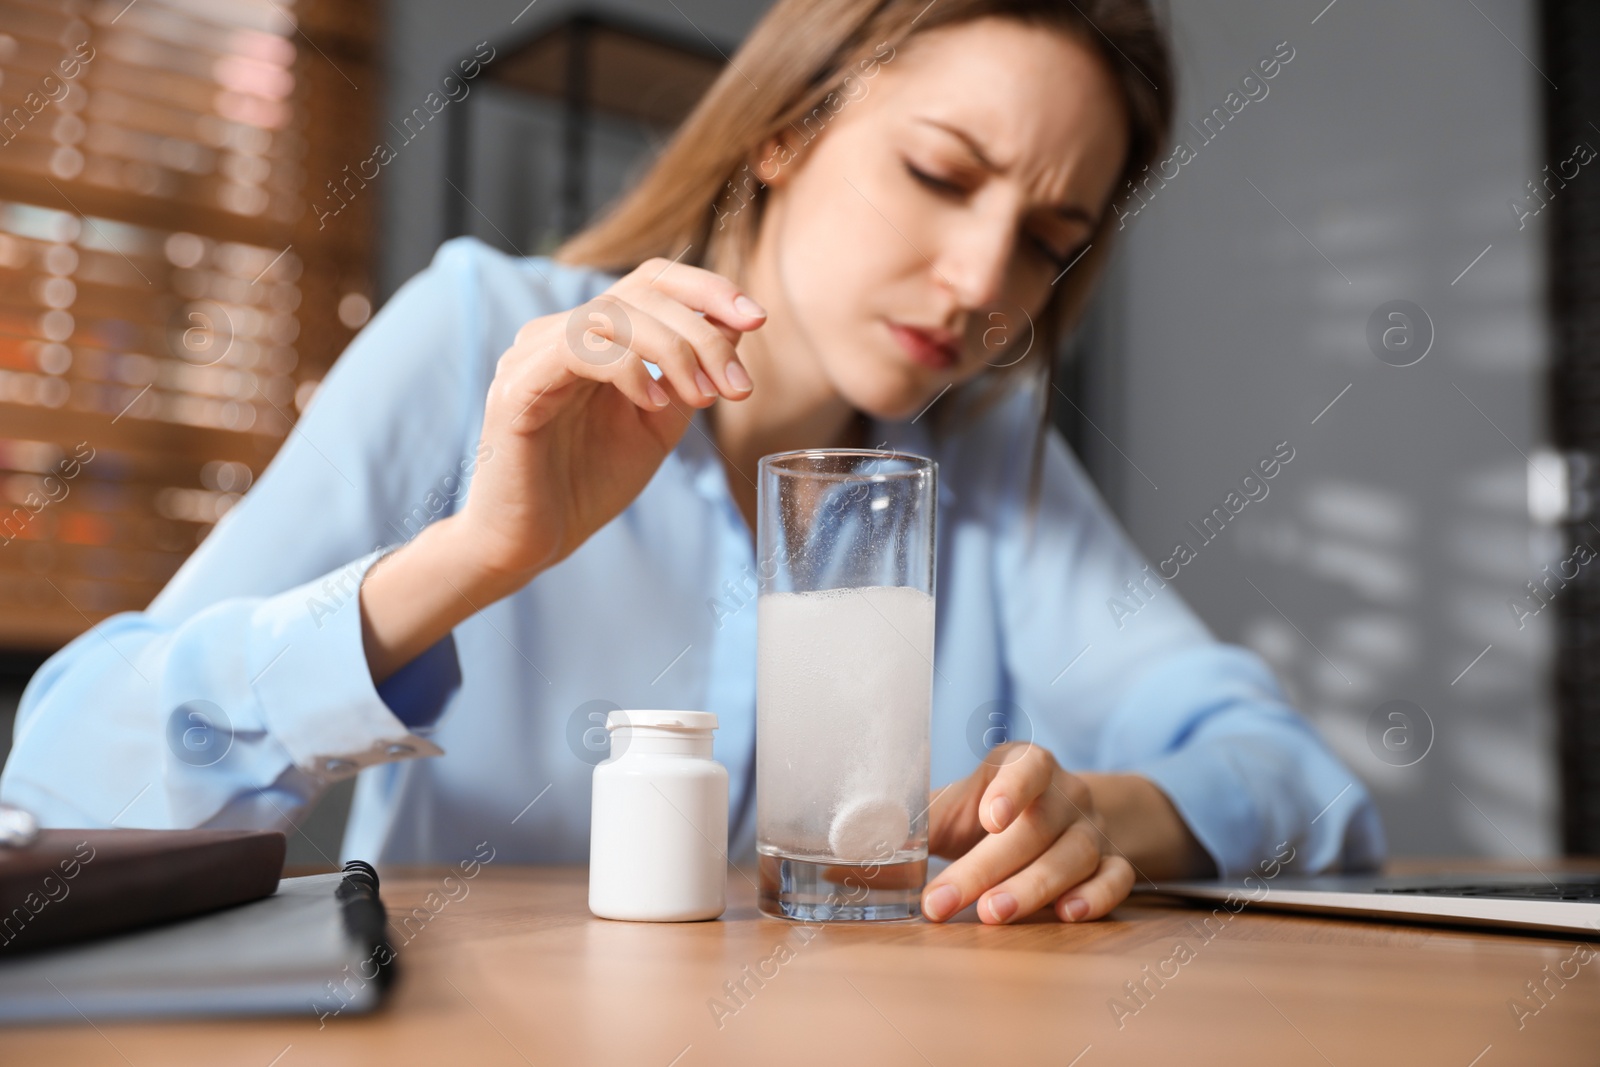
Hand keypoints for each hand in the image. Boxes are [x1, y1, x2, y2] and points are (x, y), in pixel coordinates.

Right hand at [357, 259, 764, 682]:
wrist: (528, 543)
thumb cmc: (587, 484)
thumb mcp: (659, 425)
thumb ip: (691, 376)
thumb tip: (735, 330)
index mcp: (592, 335)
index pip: (651, 280)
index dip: (707, 288)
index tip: (756, 319)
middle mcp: (557, 332)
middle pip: (640, 292)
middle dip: (703, 332)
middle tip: (738, 387)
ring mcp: (532, 356)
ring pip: (612, 313)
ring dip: (674, 350)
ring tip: (703, 398)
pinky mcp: (517, 389)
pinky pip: (578, 349)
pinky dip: (628, 369)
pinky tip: (654, 402)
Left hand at [920, 743, 1133, 924]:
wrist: (1050, 821)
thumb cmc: (985, 814)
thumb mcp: (953, 808)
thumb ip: (917, 824)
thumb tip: (857, 848)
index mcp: (1026, 764)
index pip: (1029, 767)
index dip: (1013, 789)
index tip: (989, 818)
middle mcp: (1067, 793)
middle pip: (1036, 828)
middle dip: (986, 868)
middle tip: (944, 901)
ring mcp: (1094, 829)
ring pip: (1074, 856)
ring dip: (1032, 888)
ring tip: (992, 915)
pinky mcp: (1114, 863)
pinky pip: (1116, 880)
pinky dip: (1096, 897)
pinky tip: (1067, 915)